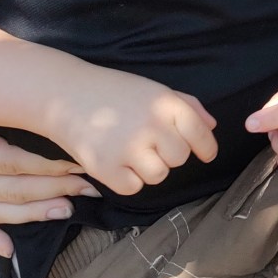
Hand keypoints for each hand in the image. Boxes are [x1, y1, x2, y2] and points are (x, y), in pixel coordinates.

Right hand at [0, 95, 99, 257]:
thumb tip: (62, 114)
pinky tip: (10, 249)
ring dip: (32, 213)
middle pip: (6, 189)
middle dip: (52, 189)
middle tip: (88, 188)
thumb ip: (12, 101)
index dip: (48, 167)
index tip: (82, 164)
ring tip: (66, 210)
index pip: (10, 164)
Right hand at [44, 67, 216, 197]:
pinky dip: (127, 179)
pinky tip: (116, 160)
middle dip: (168, 153)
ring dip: (149, 168)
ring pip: (158, 175)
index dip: (206, 148)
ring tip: (131, 150)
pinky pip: (133, 187)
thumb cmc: (114, 92)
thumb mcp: (154, 89)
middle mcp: (151, 126)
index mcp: (166, 104)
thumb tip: (212, 127)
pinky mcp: (106, 169)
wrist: (66, 95)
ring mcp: (129, 148)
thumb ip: (187, 106)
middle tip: (149, 142)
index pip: (201, 135)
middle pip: (180, 158)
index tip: (205, 154)